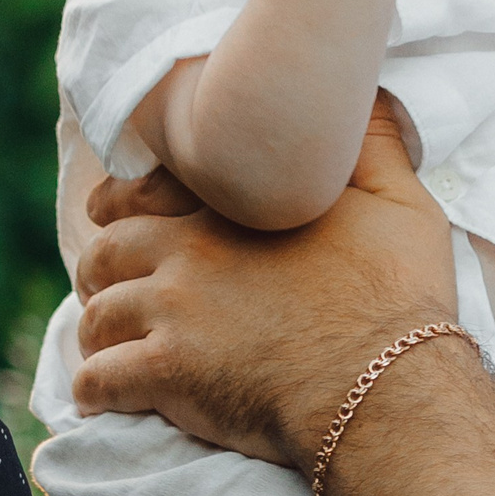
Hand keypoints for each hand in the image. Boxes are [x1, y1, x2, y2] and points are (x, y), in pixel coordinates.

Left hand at [75, 98, 456, 466]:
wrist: (384, 385)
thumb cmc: (397, 297)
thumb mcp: (401, 203)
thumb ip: (373, 144)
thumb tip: (368, 95)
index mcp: (232, 209)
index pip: (147, 191)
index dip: (120, 203)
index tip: (109, 214)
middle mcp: (190, 252)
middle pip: (106, 252)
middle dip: (98, 270)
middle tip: (104, 288)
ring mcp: (173, 313)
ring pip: (96, 316)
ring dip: (95, 332)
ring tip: (104, 347)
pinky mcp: (168, 374)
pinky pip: (98, 380)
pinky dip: (93, 390)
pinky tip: (101, 399)